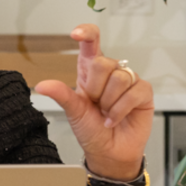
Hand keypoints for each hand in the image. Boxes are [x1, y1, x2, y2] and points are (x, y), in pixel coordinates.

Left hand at [34, 23, 153, 180]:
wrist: (108, 152)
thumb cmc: (91, 130)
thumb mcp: (73, 111)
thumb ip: (61, 94)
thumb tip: (42, 86)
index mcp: (90, 72)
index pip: (91, 44)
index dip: (87, 33)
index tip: (76, 34)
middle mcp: (110, 73)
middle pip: (104, 63)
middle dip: (96, 89)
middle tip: (96, 104)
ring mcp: (128, 82)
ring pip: (120, 78)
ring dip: (110, 102)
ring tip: (106, 112)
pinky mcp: (143, 93)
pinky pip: (135, 91)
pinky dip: (121, 109)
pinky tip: (115, 118)